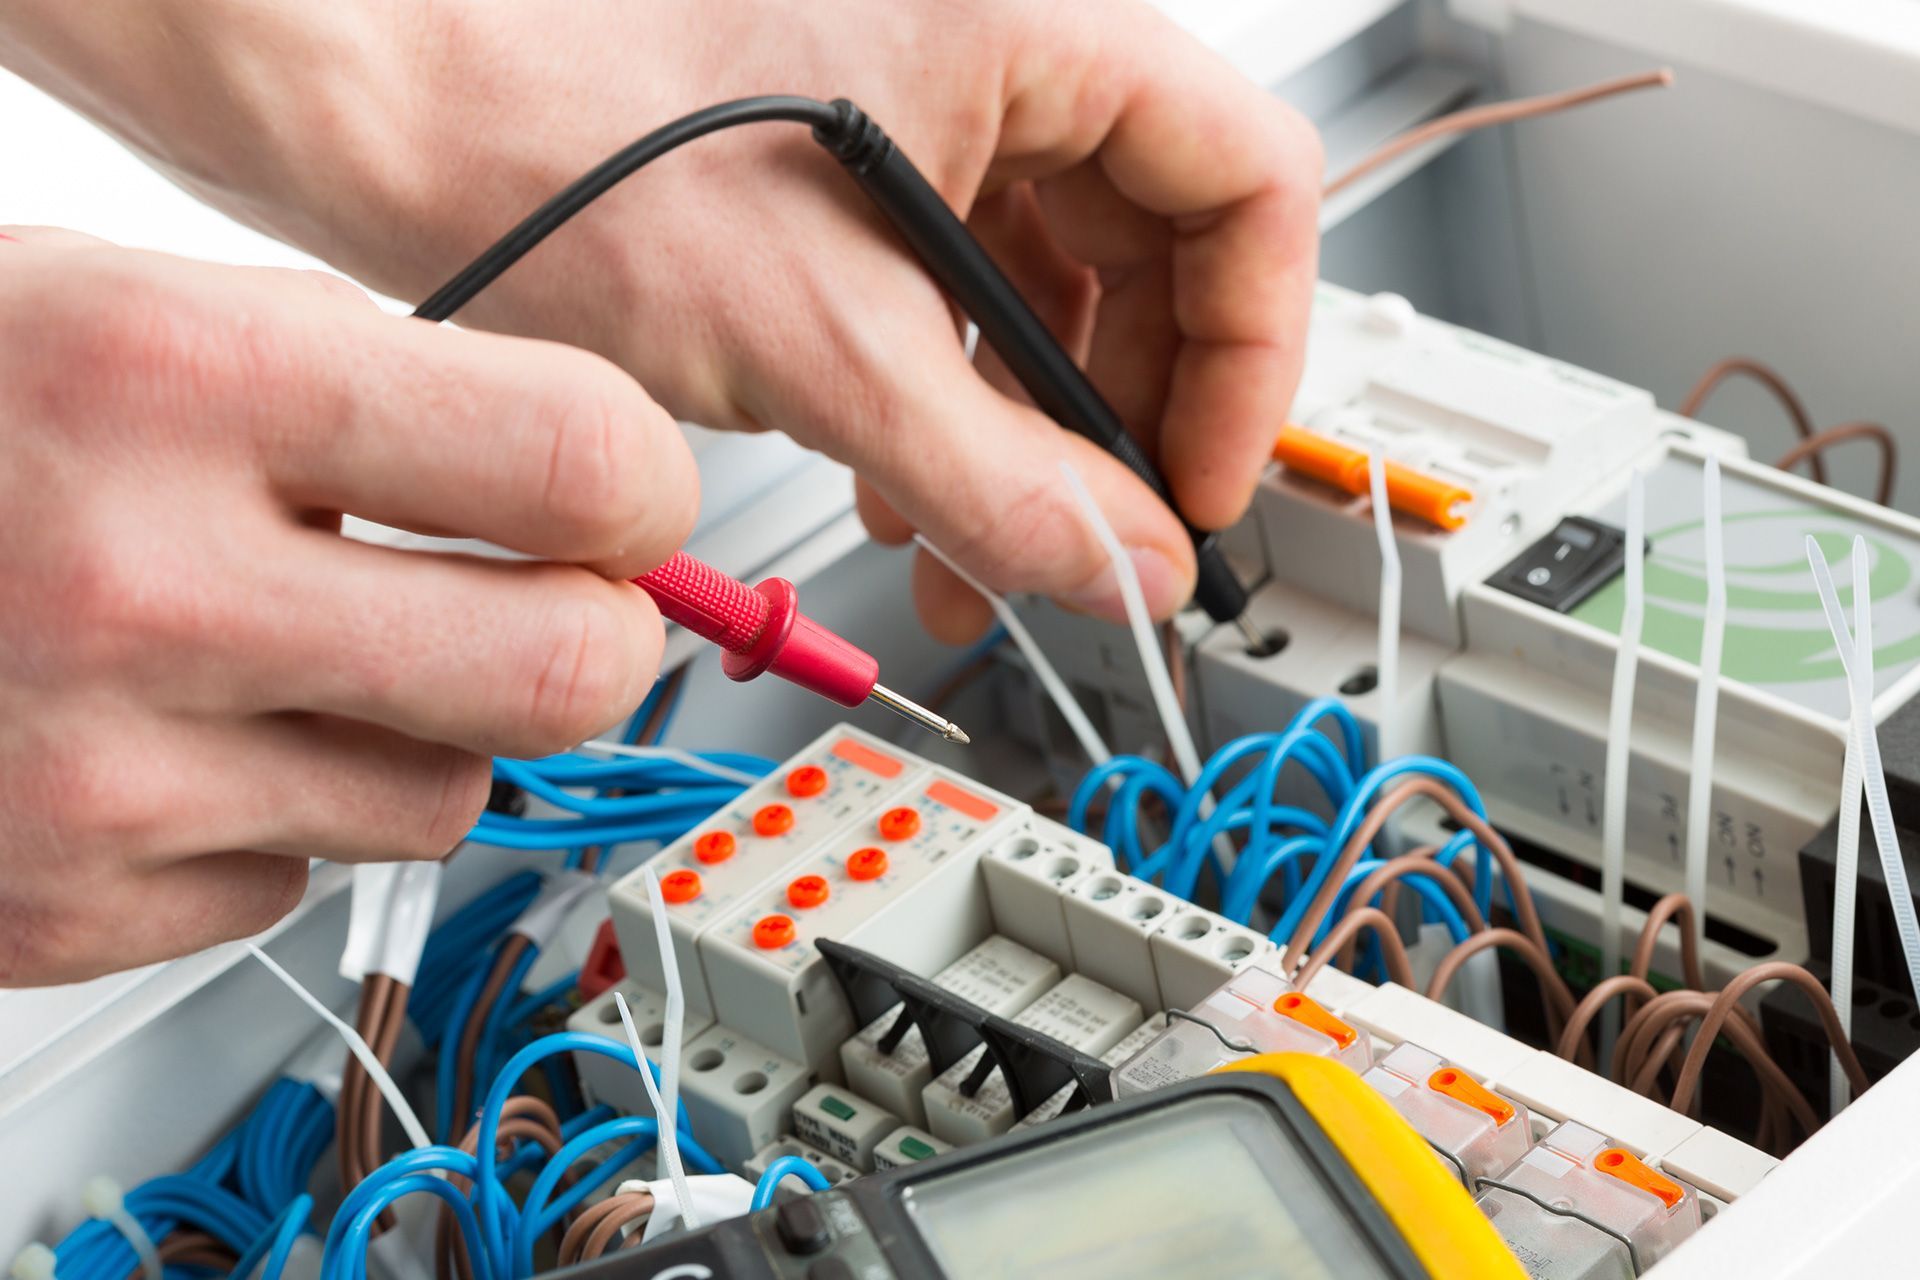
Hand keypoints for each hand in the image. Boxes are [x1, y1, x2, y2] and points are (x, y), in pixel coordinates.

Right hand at [0, 230, 695, 982]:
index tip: (631, 505)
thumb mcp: (140, 310)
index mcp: (181, 385)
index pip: (575, 464)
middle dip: (588, 640)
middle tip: (546, 607)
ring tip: (285, 654)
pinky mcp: (60, 905)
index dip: (644, 491)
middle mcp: (141, 591)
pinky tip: (161, 734)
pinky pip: (290, 878)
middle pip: (563, 673)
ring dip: (415, 731)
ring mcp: (97, 776)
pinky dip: (266, 813)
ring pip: (444, 799)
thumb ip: (380, 394)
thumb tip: (594, 487)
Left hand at [48, 0, 1318, 640]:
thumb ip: (1003, 480)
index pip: (1246, 185)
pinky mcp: (853, 176)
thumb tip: (1125, 570)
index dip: (1248, 354)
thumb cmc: (560, 136)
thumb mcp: (824, 345)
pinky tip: (902, 488)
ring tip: (974, 549)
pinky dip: (949, 405)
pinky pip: (956, 301)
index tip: (1197, 485)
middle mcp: (992, 55)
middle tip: (1094, 546)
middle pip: (1157, 253)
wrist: (389, 116)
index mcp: (1029, 28)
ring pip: (1049, 294)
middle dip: (1121, 425)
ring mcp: (922, 115)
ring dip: (1025, 439)